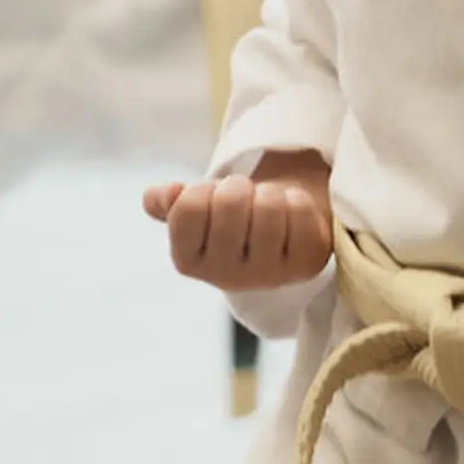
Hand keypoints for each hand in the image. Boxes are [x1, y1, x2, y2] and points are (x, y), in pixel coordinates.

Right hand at [145, 152, 333, 291]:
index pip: (188, 208)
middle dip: (239, 186)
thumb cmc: (237, 218)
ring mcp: (268, 274)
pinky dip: (298, 200)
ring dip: (270, 193)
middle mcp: (225, 276)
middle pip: (230, 201)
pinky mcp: (306, 263)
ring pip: (267, 205)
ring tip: (269, 205)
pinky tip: (293, 216)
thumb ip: (172, 202)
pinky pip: (300, 210)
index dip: (204, 188)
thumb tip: (157, 195)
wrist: (286, 232)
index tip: (212, 196)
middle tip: (245, 196)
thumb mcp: (200, 210)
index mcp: (189, 262)